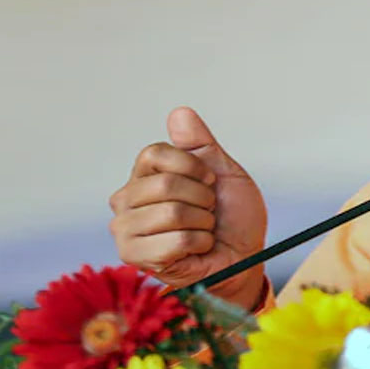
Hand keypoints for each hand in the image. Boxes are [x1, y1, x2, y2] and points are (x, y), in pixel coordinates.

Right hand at [109, 107, 267, 308]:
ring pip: (171, 213)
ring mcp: (125, 229)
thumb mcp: (224, 173)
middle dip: (202, 198)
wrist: (244, 255)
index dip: (192, 166)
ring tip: (202, 230)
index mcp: (143, 175)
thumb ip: (201, 144)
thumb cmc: (233, 216)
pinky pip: (175, 241)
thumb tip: (180, 112)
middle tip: (208, 211)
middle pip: (165, 184)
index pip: (154, 153)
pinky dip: (199, 244)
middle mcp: (126, 199)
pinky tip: (198, 248)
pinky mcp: (134, 256)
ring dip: (202, 223)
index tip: (209, 181)